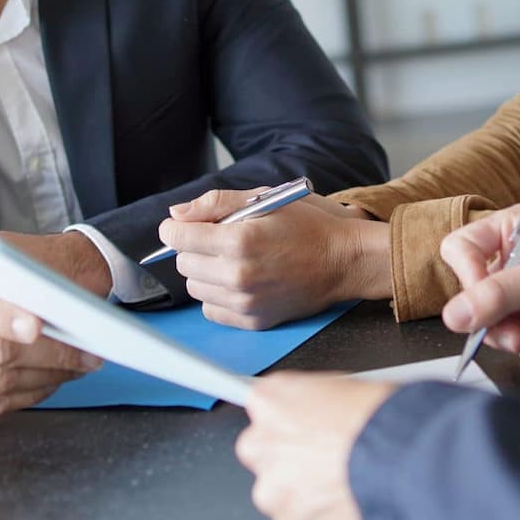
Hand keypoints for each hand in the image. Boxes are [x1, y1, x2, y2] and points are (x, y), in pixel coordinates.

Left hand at [158, 188, 390, 328]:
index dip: (175, 227)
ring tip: (232, 260)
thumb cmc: (309, 226)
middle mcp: (238, 274)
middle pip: (183, 263)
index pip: (177, 237)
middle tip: (219, 240)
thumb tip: (178, 213)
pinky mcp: (253, 320)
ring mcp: (245, 301)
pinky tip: (239, 281)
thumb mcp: (265, 199)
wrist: (344, 261)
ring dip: (205, 272)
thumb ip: (216, 203)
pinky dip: (218, 295)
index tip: (183, 226)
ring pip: (195, 288)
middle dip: (194, 248)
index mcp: (239, 239)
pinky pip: (211, 310)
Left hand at [236, 372, 395, 519]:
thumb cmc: (388, 420)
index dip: (296, 423)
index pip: (267, 410)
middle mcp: (261, 446)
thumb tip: (327, 412)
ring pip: (285, 500)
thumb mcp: (352, 385)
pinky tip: (355, 514)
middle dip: (295, 464)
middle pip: (268, 458)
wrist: (409, 465)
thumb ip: (320, 402)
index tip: (310, 430)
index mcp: (271, 400)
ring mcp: (274, 494)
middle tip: (334, 464)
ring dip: (309, 500)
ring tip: (350, 491)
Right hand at [438, 208, 519, 360]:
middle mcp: (514, 262)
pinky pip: (518, 344)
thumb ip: (501, 294)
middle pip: (474, 298)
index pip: (461, 251)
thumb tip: (455, 314)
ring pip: (495, 327)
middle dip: (500, 321)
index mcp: (513, 231)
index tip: (485, 302)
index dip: (468, 279)